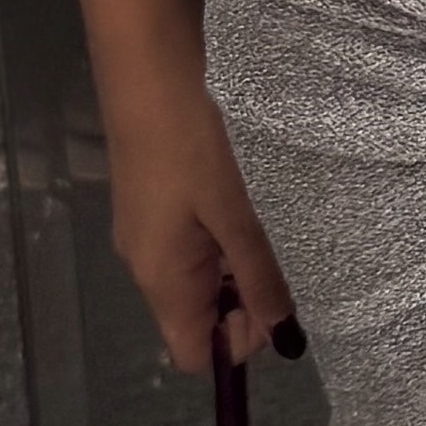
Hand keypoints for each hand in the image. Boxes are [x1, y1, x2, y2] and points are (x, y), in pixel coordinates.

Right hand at [86, 10, 299, 374]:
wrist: (145, 71)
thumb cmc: (191, 144)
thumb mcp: (234, 213)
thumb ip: (258, 275)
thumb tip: (282, 337)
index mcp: (161, 280)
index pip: (194, 353)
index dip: (238, 341)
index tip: (273, 297)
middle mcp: (144, 267)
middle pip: (195, 315)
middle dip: (240, 297)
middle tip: (269, 247)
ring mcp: (142, 232)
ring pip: (194, 276)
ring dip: (231, 260)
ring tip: (255, 214)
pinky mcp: (147, 201)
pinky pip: (186, 242)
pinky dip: (216, 233)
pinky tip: (235, 194)